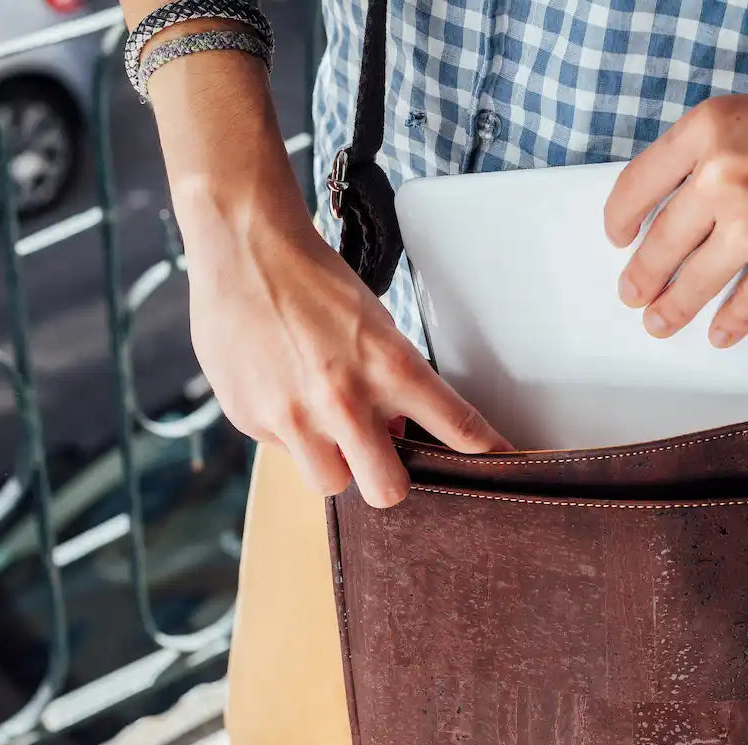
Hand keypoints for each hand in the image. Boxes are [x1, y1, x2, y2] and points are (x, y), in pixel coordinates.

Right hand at [181, 201, 510, 507]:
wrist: (245, 249)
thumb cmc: (314, 282)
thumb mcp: (373, 325)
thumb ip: (390, 385)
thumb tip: (393, 434)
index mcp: (389, 368)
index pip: (458, 427)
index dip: (486, 452)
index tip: (502, 461)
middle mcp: (344, 401)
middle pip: (388, 491)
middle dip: (388, 479)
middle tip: (381, 459)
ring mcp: (294, 417)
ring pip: (331, 485)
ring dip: (335, 463)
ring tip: (324, 426)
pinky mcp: (252, 420)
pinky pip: (283, 454)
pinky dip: (289, 434)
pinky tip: (282, 392)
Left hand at [604, 89, 747, 346]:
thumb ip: (710, 154)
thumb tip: (675, 201)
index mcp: (709, 131)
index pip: (637, 183)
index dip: (620, 219)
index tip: (619, 237)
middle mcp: (723, 176)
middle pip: (659, 242)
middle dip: (641, 276)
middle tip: (632, 292)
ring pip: (691, 282)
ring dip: (670, 309)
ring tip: (660, 321)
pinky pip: (741, 306)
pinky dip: (727, 324)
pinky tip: (720, 332)